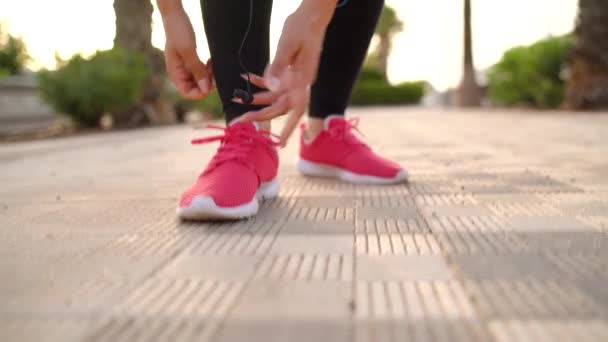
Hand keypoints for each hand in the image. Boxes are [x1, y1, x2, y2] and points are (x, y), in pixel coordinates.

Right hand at [161, 6, 212, 98]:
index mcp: (175, 73)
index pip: (186, 93)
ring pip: (200, 80)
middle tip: (213, 72)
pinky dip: (208, 69)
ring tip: (211, 64)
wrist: (175, 14)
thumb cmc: (178, 31)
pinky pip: (202, 70)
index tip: (210, 85)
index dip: (199, 93)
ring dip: (208, 75)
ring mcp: (186, 67)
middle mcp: (180, 72)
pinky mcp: (192, 60)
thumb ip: (197, 70)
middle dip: (206, 83)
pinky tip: (211, 61)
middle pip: (195, 88)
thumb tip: (206, 89)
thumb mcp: (188, 51)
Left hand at [239, 1, 335, 144]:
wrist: (312, 15)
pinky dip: (258, 81)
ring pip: (272, 96)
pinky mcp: (287, 71)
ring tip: (235, 99)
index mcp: (303, 80)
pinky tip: (245, 78)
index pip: (296, 110)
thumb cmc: (303, 27)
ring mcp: (293, 79)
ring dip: (254, 99)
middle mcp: (299, 84)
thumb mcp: (288, 45)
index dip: (288, 128)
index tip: (278, 143)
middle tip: (239, 122)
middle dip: (259, 115)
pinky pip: (272, 81)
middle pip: (279, 107)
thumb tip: (271, 87)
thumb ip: (279, 67)